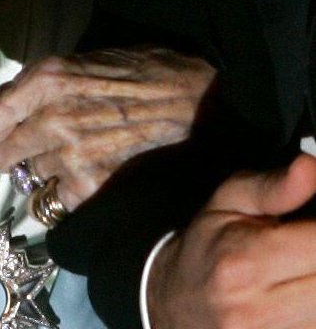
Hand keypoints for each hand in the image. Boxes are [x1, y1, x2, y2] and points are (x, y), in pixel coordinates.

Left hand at [0, 48, 215, 208]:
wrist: (191, 95)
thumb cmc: (133, 72)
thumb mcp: (72, 64)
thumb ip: (33, 90)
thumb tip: (4, 116)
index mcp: (40, 82)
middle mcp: (49, 119)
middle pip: (3, 158)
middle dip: (16, 157)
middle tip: (42, 149)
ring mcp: (71, 154)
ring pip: (35, 178)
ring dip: (49, 171)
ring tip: (82, 150)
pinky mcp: (93, 184)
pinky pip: (61, 199)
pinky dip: (72, 191)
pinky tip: (97, 168)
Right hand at [148, 154, 315, 328]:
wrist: (179, 302)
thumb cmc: (208, 245)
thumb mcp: (229, 200)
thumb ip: (273, 187)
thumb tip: (311, 167)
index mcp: (246, 260)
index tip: (313, 214)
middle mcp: (261, 309)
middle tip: (306, 238)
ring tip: (303, 259)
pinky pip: (315, 324)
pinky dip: (313, 303)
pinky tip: (302, 282)